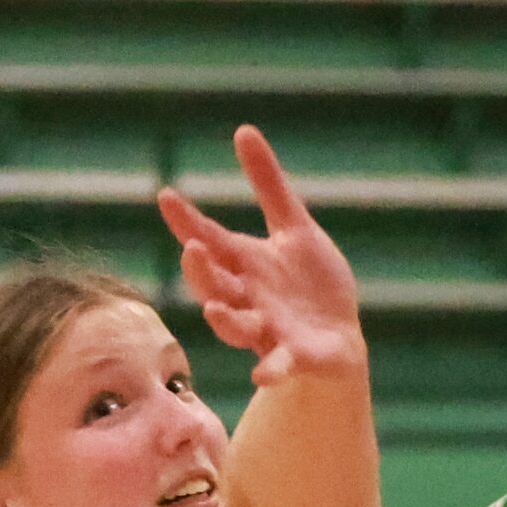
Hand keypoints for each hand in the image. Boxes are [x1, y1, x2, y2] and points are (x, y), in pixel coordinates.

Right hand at [159, 126, 365, 388]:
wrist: (339, 335)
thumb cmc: (311, 282)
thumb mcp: (295, 227)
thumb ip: (268, 184)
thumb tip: (244, 130)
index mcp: (247, 263)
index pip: (211, 239)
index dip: (188, 221)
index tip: (167, 196)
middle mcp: (248, 296)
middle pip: (215, 283)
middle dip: (202, 270)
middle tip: (194, 248)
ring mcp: (267, 328)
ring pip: (236, 324)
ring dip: (224, 318)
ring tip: (213, 308)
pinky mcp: (292, 356)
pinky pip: (276, 364)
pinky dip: (269, 369)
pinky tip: (262, 376)